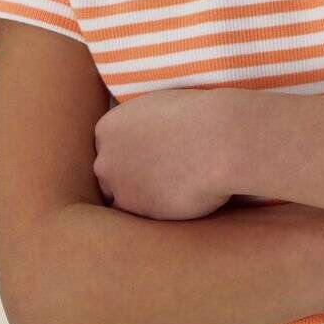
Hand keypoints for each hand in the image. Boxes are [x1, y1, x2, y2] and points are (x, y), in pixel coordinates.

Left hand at [93, 88, 240, 220]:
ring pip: (122, 200)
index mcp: (108, 127)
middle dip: (130, 178)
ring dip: (142, 199)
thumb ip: (143, 123)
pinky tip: (180, 200)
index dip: (129, 156)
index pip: (109, 149)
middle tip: (160, 177)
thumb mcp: (160, 106)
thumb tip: (148, 134)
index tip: (149, 158)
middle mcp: (105, 158)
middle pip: (109, 176)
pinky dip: (158, 212)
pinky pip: (142, 218)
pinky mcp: (138, 211)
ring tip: (171, 191)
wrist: (218, 139)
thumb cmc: (200, 115)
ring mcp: (119, 187)